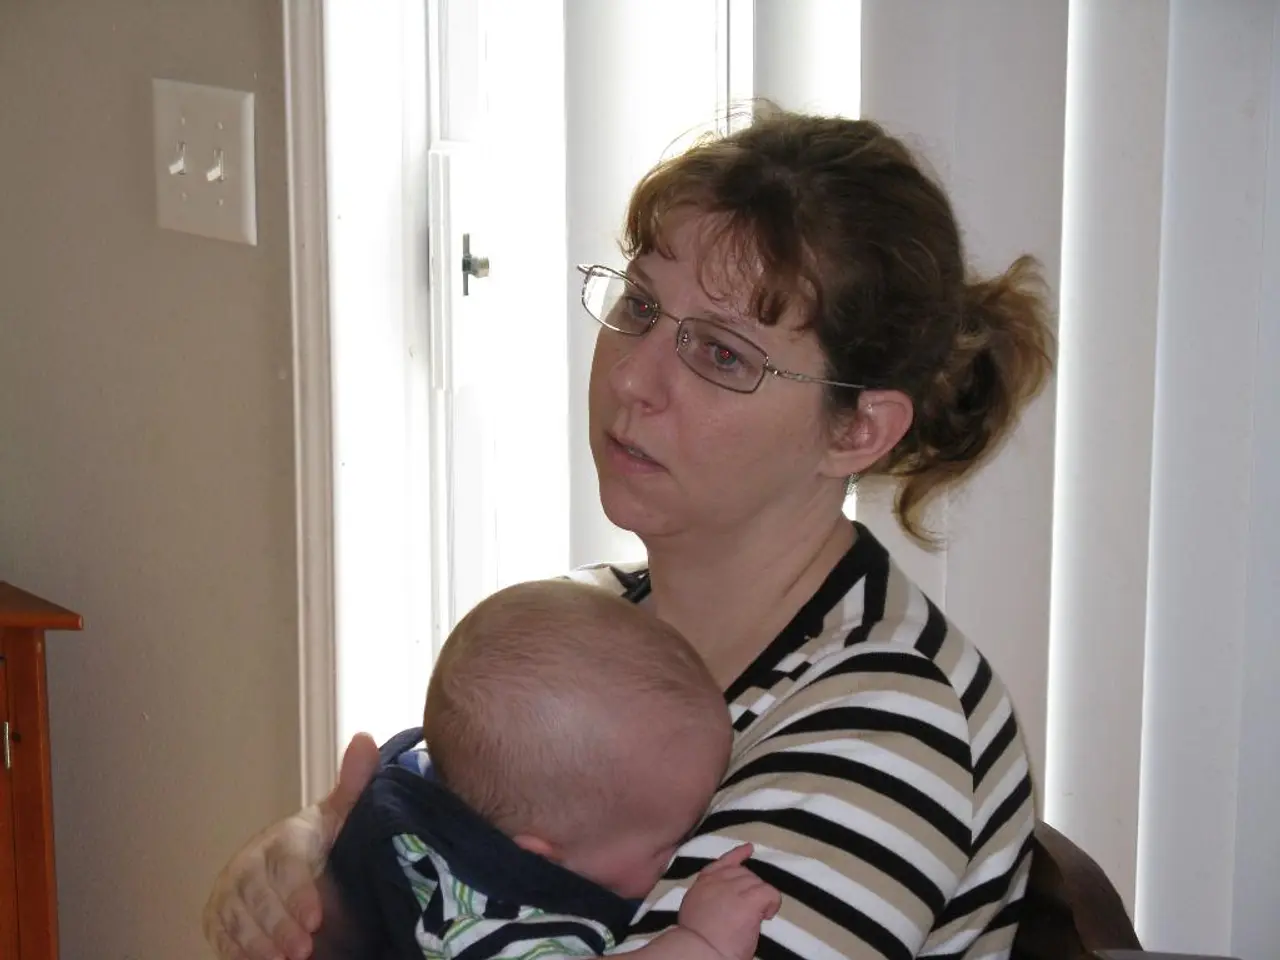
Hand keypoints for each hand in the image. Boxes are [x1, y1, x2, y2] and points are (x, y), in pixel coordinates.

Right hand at [202, 733, 379, 959]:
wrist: (296, 876)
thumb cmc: (324, 849)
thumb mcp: (343, 820)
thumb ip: (355, 785)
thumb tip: (365, 738)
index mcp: (284, 840)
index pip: (286, 864)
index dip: (298, 892)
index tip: (316, 919)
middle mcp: (250, 864)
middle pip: (257, 897)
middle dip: (279, 926)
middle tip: (303, 951)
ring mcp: (230, 892)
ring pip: (236, 920)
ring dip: (259, 945)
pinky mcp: (218, 919)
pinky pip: (222, 938)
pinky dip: (238, 953)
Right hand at [678, 844, 780, 959]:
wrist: (698, 952)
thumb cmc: (697, 941)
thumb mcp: (695, 909)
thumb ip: (710, 897)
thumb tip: (727, 900)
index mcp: (703, 885)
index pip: (723, 863)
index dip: (737, 856)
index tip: (749, 849)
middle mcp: (718, 881)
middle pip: (745, 874)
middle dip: (752, 888)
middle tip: (751, 911)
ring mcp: (734, 889)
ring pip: (758, 883)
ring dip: (761, 898)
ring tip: (757, 918)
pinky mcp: (749, 901)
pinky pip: (770, 893)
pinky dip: (772, 903)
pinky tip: (767, 915)